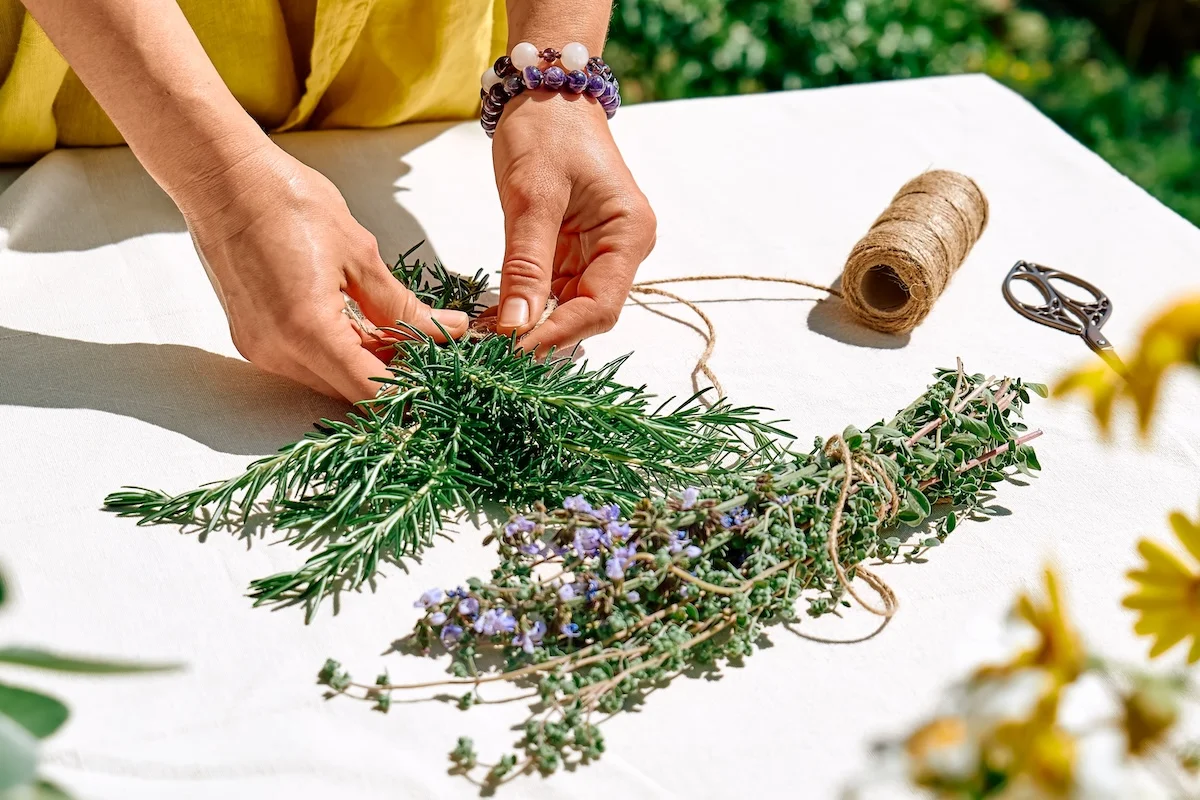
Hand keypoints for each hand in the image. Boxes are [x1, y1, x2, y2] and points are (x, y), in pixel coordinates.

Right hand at [177, 143, 468, 402]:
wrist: (223, 178)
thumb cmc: (289, 203)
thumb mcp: (361, 256)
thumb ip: (404, 307)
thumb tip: (448, 331)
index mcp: (309, 331)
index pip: (371, 392)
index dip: (412, 391)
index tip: (443, 375)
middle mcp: (279, 352)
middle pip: (350, 390)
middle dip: (394, 374)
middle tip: (431, 344)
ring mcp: (262, 349)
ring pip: (330, 379)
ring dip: (367, 363)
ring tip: (400, 327)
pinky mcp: (253, 339)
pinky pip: (308, 362)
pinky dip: (340, 352)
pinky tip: (364, 324)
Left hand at [490, 92, 655, 354]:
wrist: (543, 89)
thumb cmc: (546, 129)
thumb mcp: (532, 195)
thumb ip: (526, 264)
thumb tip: (516, 326)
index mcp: (629, 233)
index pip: (599, 306)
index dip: (558, 333)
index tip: (514, 350)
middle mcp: (621, 249)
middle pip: (586, 312)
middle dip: (543, 334)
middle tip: (495, 353)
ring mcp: (597, 251)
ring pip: (566, 306)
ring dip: (529, 323)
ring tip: (487, 339)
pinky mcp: (572, 249)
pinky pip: (550, 288)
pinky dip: (523, 303)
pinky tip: (493, 316)